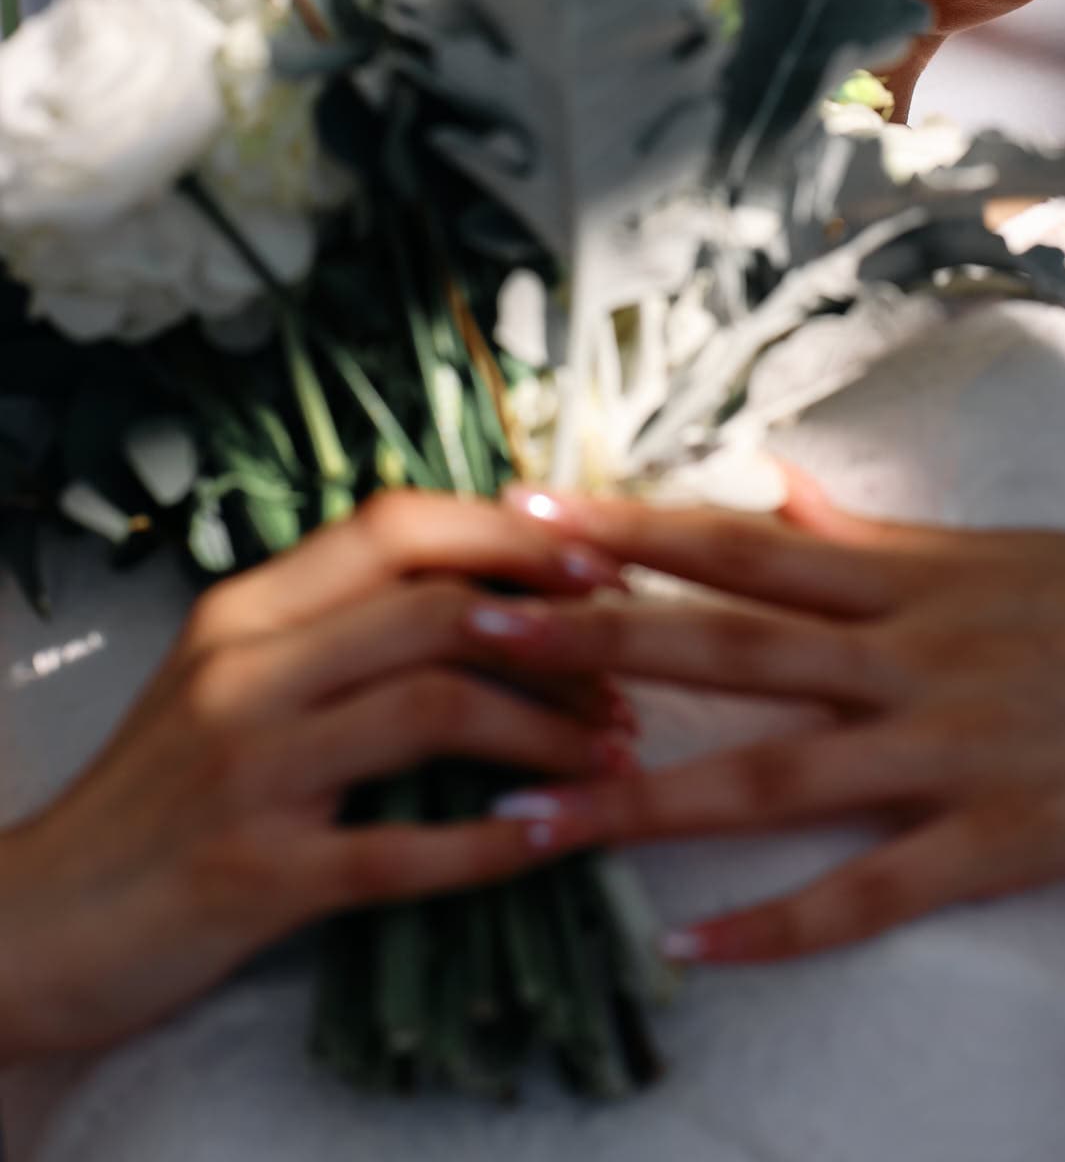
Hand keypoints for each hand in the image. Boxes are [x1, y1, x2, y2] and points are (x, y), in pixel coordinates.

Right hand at [0, 490, 638, 1066]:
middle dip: (554, 630)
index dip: (508, 534)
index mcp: (246, 609)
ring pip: (432, 709)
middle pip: (432, 607)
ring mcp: (248, 769)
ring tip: (610, 752)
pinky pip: (401, 849)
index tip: (596, 562)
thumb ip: (331, 626)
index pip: (394, 524)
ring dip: (545, 728)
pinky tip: (557, 837)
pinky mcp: (254, 873)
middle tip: (627, 665)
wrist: (35, 919)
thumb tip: (486, 588)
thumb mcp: (227, 678)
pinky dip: (493, 841)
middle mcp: (245, 669)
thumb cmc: (157, 794)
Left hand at [449, 466, 1064, 964]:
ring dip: (640, 801)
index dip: (627, 529)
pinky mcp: (997, 840)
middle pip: (724, 647)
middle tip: (470, 636)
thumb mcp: (988, 548)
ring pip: (770, 776)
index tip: (525, 516)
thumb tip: (772, 482)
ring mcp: (949, 750)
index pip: (737, 544)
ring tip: (526, 818)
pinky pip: (873, 892)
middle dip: (591, 641)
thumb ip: (867, 534)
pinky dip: (781, 925)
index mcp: (903, 578)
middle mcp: (909, 654)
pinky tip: (691, 952)